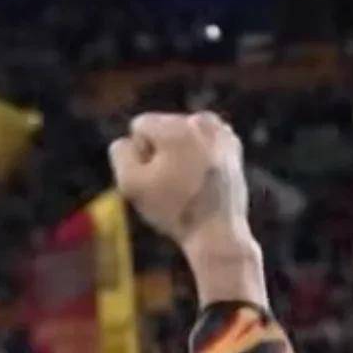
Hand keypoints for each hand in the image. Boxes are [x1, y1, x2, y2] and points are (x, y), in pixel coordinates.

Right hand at [108, 112, 257, 267]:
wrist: (217, 232)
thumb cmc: (172, 209)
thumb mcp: (130, 184)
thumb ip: (119, 153)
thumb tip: (127, 141)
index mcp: (176, 126)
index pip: (139, 126)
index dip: (138, 155)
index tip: (152, 178)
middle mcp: (201, 120)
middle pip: (163, 128)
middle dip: (160, 152)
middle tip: (171, 185)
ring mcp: (221, 132)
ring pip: (182, 136)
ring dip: (178, 155)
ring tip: (186, 184)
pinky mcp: (233, 146)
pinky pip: (202, 145)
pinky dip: (198, 159)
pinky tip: (200, 182)